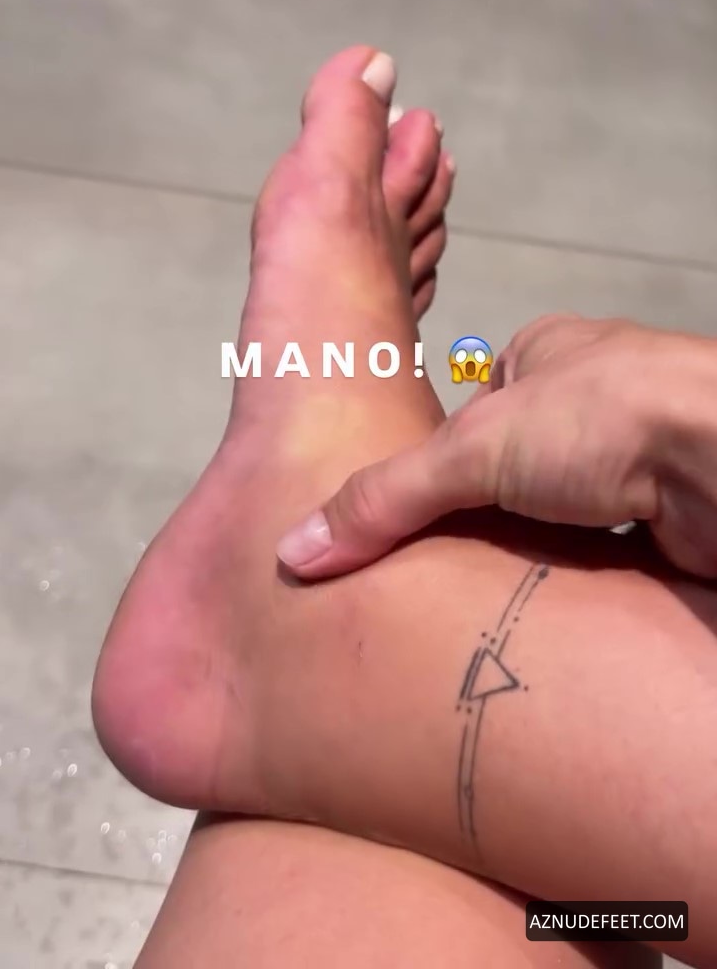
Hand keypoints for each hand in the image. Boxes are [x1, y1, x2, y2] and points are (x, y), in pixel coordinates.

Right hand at [276, 314, 716, 579]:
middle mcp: (599, 397)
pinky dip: (589, 583)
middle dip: (490, 524)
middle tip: (442, 583)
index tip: (410, 526)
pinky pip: (615, 556)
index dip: (440, 470)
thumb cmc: (599, 418)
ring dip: (543, 557)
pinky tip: (562, 615)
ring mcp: (644, 455)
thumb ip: (385, 497)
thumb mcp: (470, 449)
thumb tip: (294, 550)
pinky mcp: (676, 515)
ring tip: (493, 608)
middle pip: (519, 473)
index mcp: (547, 354)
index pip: (473, 416)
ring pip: (570, 518)